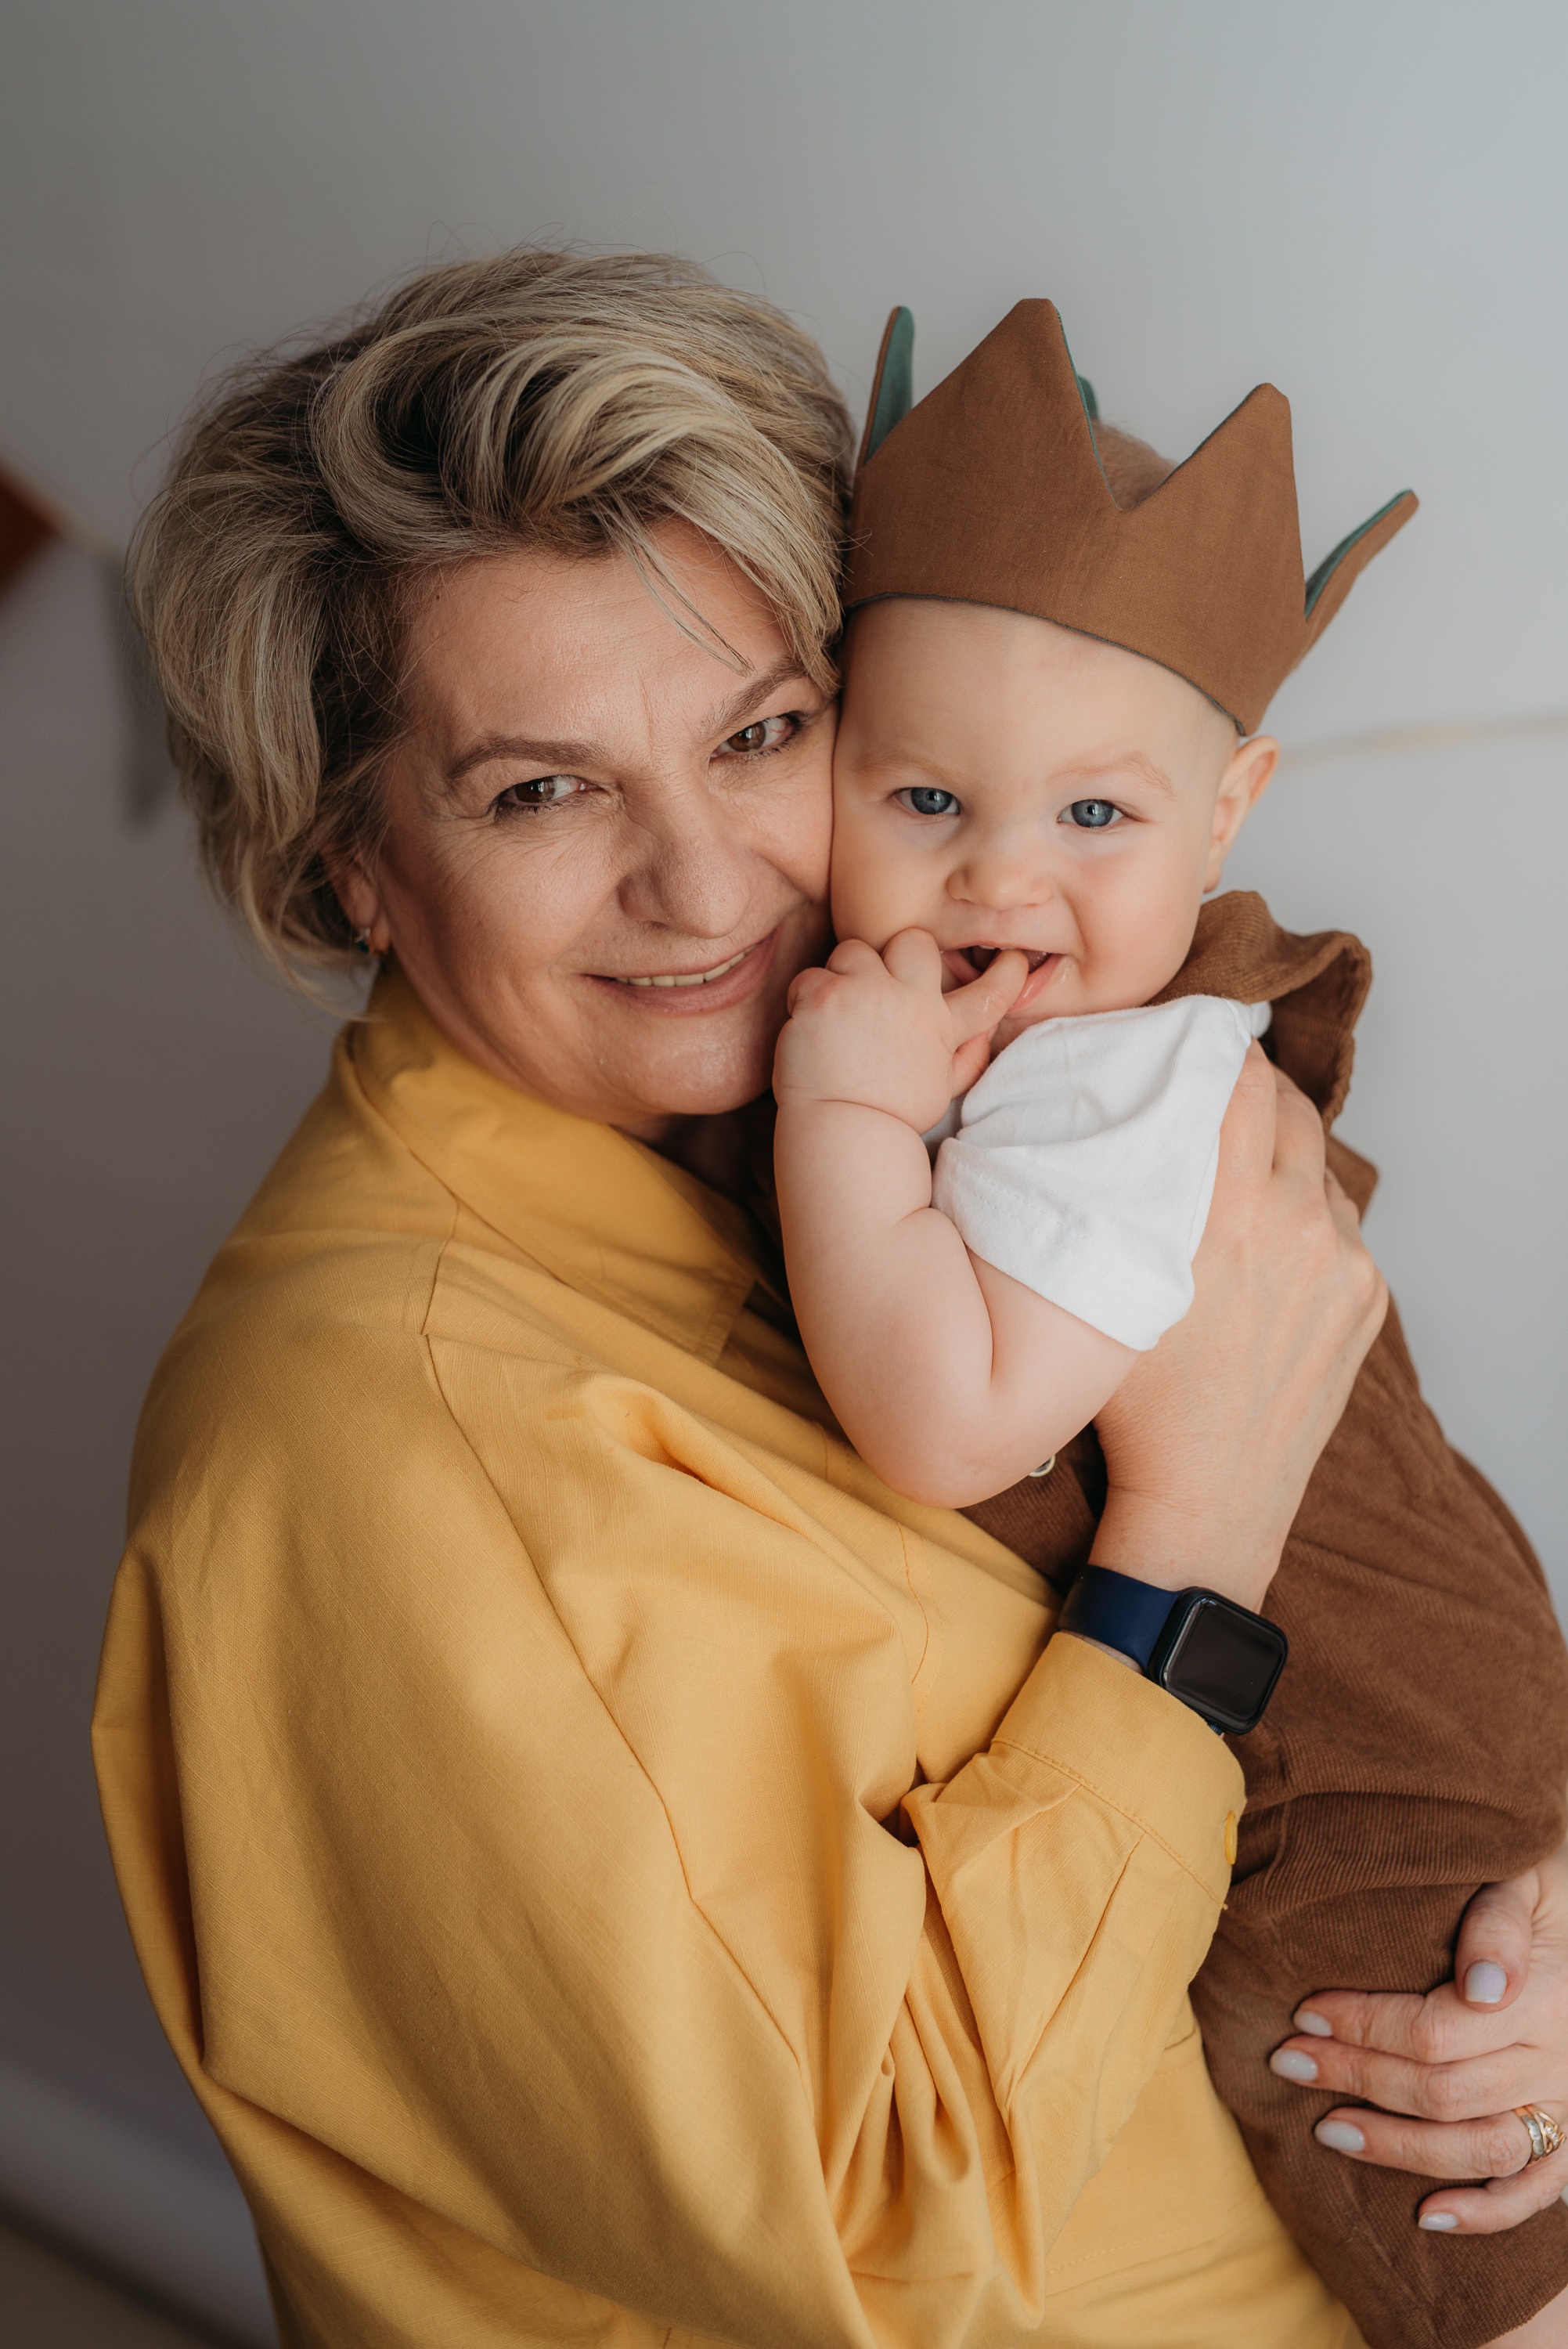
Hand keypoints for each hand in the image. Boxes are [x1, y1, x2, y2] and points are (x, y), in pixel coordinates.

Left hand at [773, 929, 1026, 1131]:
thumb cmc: (889, 1114)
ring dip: (844, 975)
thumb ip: (967, 1057)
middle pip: (914, 942)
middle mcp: (910, 1002)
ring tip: (837, 1014)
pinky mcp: (824, 996)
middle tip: (878, 984)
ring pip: (854, 950)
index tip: (1014, 960)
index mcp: (941, 1027)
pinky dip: (805, 998)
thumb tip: (989, 1032)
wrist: (841, 1133)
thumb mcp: (940, 1089)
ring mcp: (866, 993)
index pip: (989, 993)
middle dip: (896, 954)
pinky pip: (811, 975)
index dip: (1007, 974)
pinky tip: (810, 1028)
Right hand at [1089, 1049, 1385, 1610]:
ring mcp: (1343, 1261)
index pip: (1240, 1081)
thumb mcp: (1107, 1282)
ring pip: (1318, 1166)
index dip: (1214, 1052)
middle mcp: (1298, 1224)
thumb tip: (1106, 1120)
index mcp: (1229, 1210)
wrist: (1209, 1497)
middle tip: (1212, 1092)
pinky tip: (1265, 1240)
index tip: (1190, 1046)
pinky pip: (1339, 1222)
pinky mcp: (1367, 1296)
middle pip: (1290, 1108)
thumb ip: (1118, 1194)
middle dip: (1253, 1091)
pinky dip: (1306, 1213)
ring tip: (1237, 1173)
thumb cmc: (1137, 1401)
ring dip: (1282, 1155)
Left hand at [1267, 1846, 1567, 2237]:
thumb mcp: (1524, 1878)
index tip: (1304, 2013)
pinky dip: (1483, 2213)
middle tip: (1289, 2062)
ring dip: (1397, 2148)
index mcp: (1544, 1998)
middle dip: (1356, 2078)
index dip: (1363, 2027)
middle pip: (1443, 2092)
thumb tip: (1479, 1987)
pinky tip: (1425, 2215)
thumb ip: (1498, 1923)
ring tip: (1327, 2130)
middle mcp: (1558, 2061)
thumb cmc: (1537, 1882)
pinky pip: (1534, 2191)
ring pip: (1478, 2149)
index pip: (1436, 2033)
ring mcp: (1566, 2104)